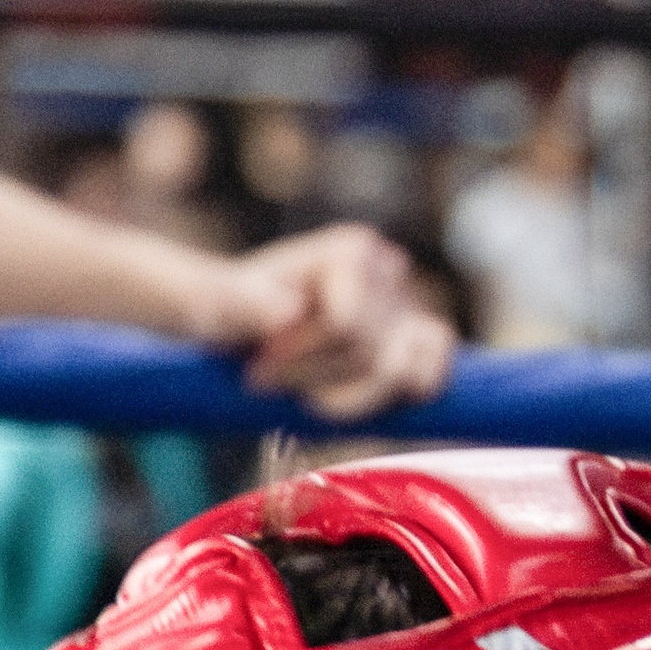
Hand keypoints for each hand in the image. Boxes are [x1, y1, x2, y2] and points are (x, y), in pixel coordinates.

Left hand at [202, 224, 455, 419]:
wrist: (241, 324)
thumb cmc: (227, 313)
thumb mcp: (216, 303)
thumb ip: (237, 301)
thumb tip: (286, 312)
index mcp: (352, 250)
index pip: (346, 326)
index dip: (303, 358)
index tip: (258, 368)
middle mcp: (390, 271)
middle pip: (371, 357)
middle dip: (319, 381)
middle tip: (272, 382)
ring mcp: (410, 308)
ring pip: (404, 375)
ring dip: (351, 399)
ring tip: (309, 394)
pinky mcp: (419, 342)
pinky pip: (434, 376)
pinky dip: (399, 397)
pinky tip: (351, 397)